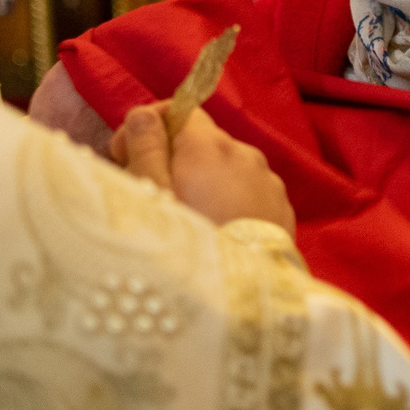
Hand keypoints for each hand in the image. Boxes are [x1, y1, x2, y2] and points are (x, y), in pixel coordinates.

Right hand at [110, 102, 295, 236]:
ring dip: (205, 185)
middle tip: (153, 199)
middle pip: (203, 144)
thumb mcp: (149, 195)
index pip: (181, 110)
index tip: (127, 156)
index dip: (150, 128)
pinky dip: (230, 206)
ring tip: (188, 225)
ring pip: (227, 172)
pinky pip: (249, 196)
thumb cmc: (184, 246)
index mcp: (210, 146)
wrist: (239, 299)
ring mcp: (269, 184)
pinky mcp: (282, 212)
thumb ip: (145, 147)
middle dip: (175, 161)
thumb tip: (145, 114)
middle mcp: (246, 155)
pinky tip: (216, 236)